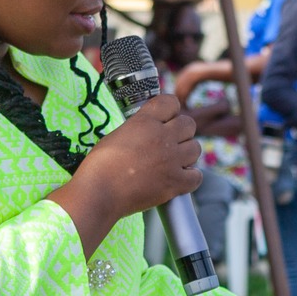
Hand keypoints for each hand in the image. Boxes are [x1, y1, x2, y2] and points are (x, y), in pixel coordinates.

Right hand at [53, 95, 201, 254]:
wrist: (99, 193)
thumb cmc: (100, 166)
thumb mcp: (117, 134)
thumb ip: (138, 128)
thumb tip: (150, 130)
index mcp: (145, 121)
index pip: (171, 102)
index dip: (170, 110)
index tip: (166, 119)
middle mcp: (162, 137)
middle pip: (189, 124)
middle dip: (181, 131)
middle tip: (170, 142)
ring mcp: (171, 160)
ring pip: (195, 148)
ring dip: (186, 154)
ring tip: (173, 161)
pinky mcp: (175, 183)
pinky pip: (197, 176)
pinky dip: (190, 177)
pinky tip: (178, 178)